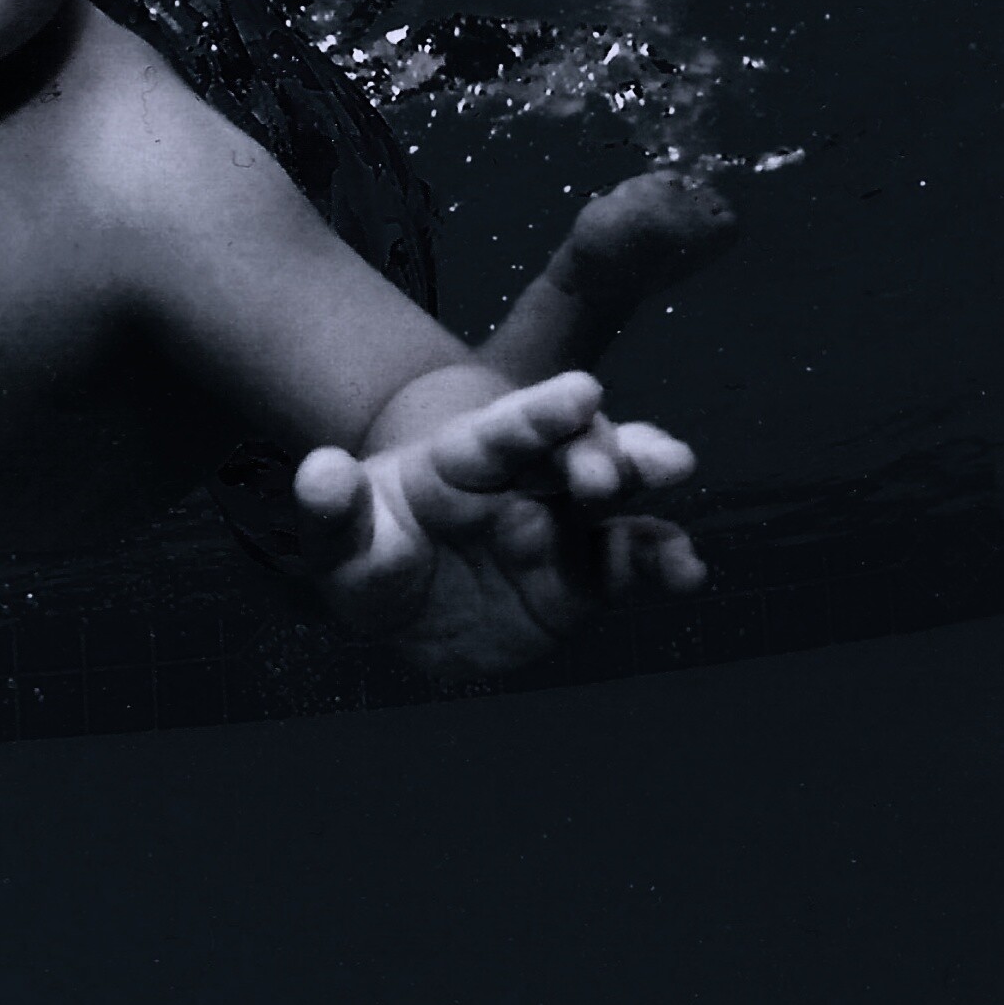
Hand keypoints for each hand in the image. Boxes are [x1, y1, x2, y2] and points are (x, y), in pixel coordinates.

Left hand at [292, 371, 702, 681]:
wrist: (400, 614)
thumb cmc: (368, 557)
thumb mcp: (338, 543)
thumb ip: (331, 510)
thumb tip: (317, 471)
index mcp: (460, 460)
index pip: (500, 430)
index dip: (539, 411)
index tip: (581, 391)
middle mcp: (519, 483)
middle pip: (570, 451)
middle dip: (605, 448)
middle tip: (627, 467)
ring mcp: (558, 527)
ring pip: (613, 499)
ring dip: (645, 484)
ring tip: (673, 472)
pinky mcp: (584, 578)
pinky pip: (629, 566)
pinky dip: (661, 563)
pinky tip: (686, 572)